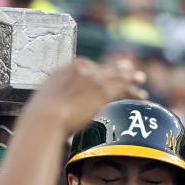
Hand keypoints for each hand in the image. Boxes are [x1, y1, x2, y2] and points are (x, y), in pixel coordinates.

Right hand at [25, 59, 147, 135]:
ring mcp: (94, 78)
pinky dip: (134, 91)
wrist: (46, 117)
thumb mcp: (47, 99)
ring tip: (141, 79)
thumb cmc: (41, 116)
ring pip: (117, 76)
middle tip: (128, 68)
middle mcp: (82, 69)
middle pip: (104, 68)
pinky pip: (124, 88)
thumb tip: (56, 109)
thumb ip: (57, 98)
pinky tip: (142, 95)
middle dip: (118, 69)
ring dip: (131, 78)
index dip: (98, 70)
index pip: (88, 67)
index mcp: (67, 69)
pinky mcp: (104, 91)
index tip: (104, 73)